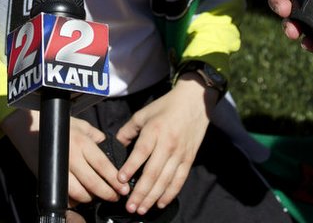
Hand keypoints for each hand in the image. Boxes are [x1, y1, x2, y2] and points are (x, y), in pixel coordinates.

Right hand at [0, 109, 123, 206]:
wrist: (29, 127)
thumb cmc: (58, 124)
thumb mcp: (81, 124)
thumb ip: (95, 135)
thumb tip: (107, 144)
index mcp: (82, 143)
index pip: (103, 165)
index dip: (115, 179)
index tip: (124, 188)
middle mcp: (72, 157)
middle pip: (93, 183)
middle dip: (107, 193)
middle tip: (116, 197)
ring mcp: (60, 169)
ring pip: (79, 192)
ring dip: (91, 198)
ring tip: (98, 197)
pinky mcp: (49, 177)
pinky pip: (64, 194)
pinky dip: (74, 200)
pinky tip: (80, 198)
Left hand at [113, 80, 212, 215]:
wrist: (195, 101)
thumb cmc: (166, 106)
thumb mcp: (144, 113)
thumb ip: (128, 130)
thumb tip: (116, 145)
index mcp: (155, 131)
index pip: (141, 152)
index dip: (130, 167)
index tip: (120, 180)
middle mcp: (167, 144)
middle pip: (153, 173)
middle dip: (140, 192)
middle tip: (129, 207)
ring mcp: (180, 153)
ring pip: (165, 180)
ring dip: (152, 197)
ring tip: (141, 209)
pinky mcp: (189, 159)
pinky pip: (179, 180)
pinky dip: (170, 193)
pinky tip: (160, 203)